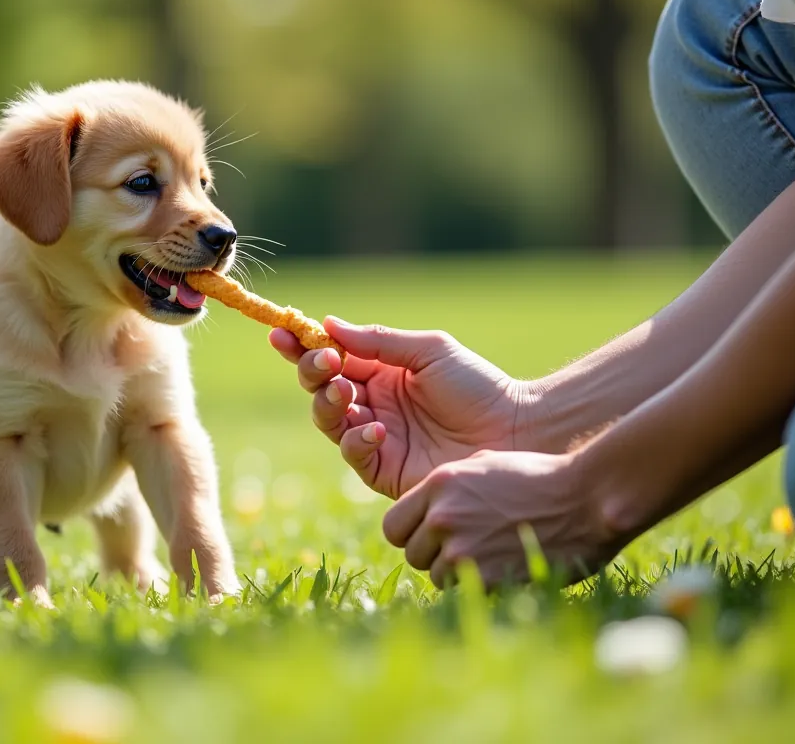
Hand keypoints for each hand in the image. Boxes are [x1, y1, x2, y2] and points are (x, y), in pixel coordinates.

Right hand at [270, 318, 538, 498]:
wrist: (514, 432)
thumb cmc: (479, 386)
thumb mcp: (429, 351)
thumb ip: (380, 341)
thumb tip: (328, 324)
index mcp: (381, 371)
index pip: (331, 356)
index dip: (302, 345)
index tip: (280, 333)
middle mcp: (372, 403)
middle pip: (320, 387)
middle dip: (312, 371)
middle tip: (325, 361)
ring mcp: (375, 436)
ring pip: (327, 419)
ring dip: (328, 402)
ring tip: (349, 391)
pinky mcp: (384, 469)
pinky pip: (353, 453)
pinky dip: (356, 438)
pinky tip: (376, 428)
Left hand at [382, 449, 618, 589]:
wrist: (586, 498)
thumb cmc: (541, 478)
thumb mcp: (484, 467)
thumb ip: (448, 489)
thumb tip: (422, 513)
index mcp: (439, 484)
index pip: (393, 526)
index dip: (411, 534)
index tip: (432, 536)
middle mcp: (442, 515)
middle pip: (412, 554)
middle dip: (434, 555)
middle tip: (469, 547)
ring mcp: (460, 546)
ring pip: (435, 576)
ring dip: (458, 573)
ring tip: (492, 555)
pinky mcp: (482, 575)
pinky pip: (462, 592)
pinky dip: (479, 586)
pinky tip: (505, 567)